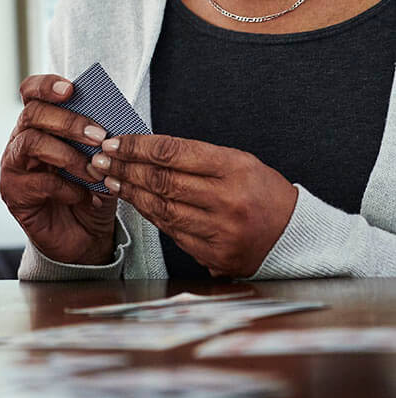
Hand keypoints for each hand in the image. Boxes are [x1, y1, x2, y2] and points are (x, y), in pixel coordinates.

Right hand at [0, 75, 119, 265]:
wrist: (83, 239)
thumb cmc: (90, 193)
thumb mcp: (101, 163)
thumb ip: (100, 142)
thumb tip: (111, 124)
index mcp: (40, 124)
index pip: (31, 92)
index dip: (46, 85)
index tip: (71, 89)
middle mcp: (21, 139)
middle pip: (33, 113)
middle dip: (68, 122)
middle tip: (99, 136)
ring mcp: (13, 165)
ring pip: (31, 141)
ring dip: (67, 154)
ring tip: (94, 169)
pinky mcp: (12, 192)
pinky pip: (37, 181)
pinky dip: (66, 187)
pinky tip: (82, 195)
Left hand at [88, 135, 297, 277]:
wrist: (296, 235)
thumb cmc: (262, 191)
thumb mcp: (236, 161)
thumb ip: (194, 156)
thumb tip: (145, 148)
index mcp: (234, 168)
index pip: (172, 152)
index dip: (137, 146)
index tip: (114, 142)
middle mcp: (228, 200)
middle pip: (162, 181)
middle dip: (125, 168)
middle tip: (101, 159)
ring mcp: (222, 231)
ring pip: (162, 208)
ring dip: (130, 192)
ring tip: (111, 179)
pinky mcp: (217, 255)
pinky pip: (172, 232)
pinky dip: (149, 215)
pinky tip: (134, 202)